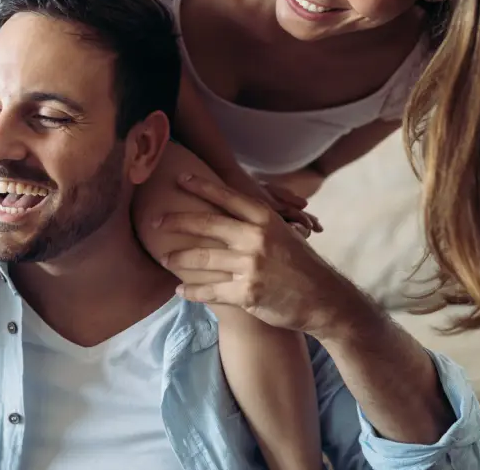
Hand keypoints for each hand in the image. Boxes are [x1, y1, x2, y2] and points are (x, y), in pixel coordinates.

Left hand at [158, 174, 356, 337]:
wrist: (325, 300)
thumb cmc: (301, 265)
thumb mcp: (284, 234)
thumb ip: (256, 222)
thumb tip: (229, 208)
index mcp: (265, 219)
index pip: (227, 197)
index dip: (201, 185)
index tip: (179, 178)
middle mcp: (256, 238)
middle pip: (206, 224)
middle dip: (176, 221)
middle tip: (154, 221)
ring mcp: (251, 266)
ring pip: (202, 258)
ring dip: (178, 259)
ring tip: (163, 258)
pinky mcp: (247, 293)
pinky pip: (210, 290)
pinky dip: (192, 292)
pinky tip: (180, 291)